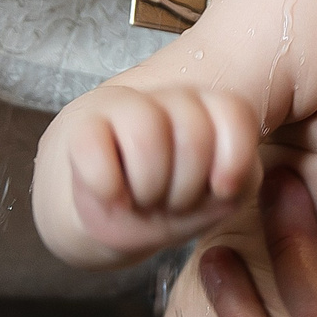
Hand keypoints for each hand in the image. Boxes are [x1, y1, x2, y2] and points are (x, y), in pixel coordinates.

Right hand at [34, 85, 262, 268]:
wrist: (105, 217)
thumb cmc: (167, 205)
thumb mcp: (213, 200)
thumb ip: (238, 181)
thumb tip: (224, 181)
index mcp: (208, 110)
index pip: (232, 111)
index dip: (232, 160)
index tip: (220, 190)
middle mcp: (168, 99)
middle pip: (193, 133)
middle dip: (186, 188)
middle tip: (171, 203)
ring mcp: (121, 106)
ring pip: (146, 136)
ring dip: (149, 189)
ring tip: (141, 201)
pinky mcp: (79, 126)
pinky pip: (95, 150)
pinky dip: (107, 188)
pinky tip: (111, 198)